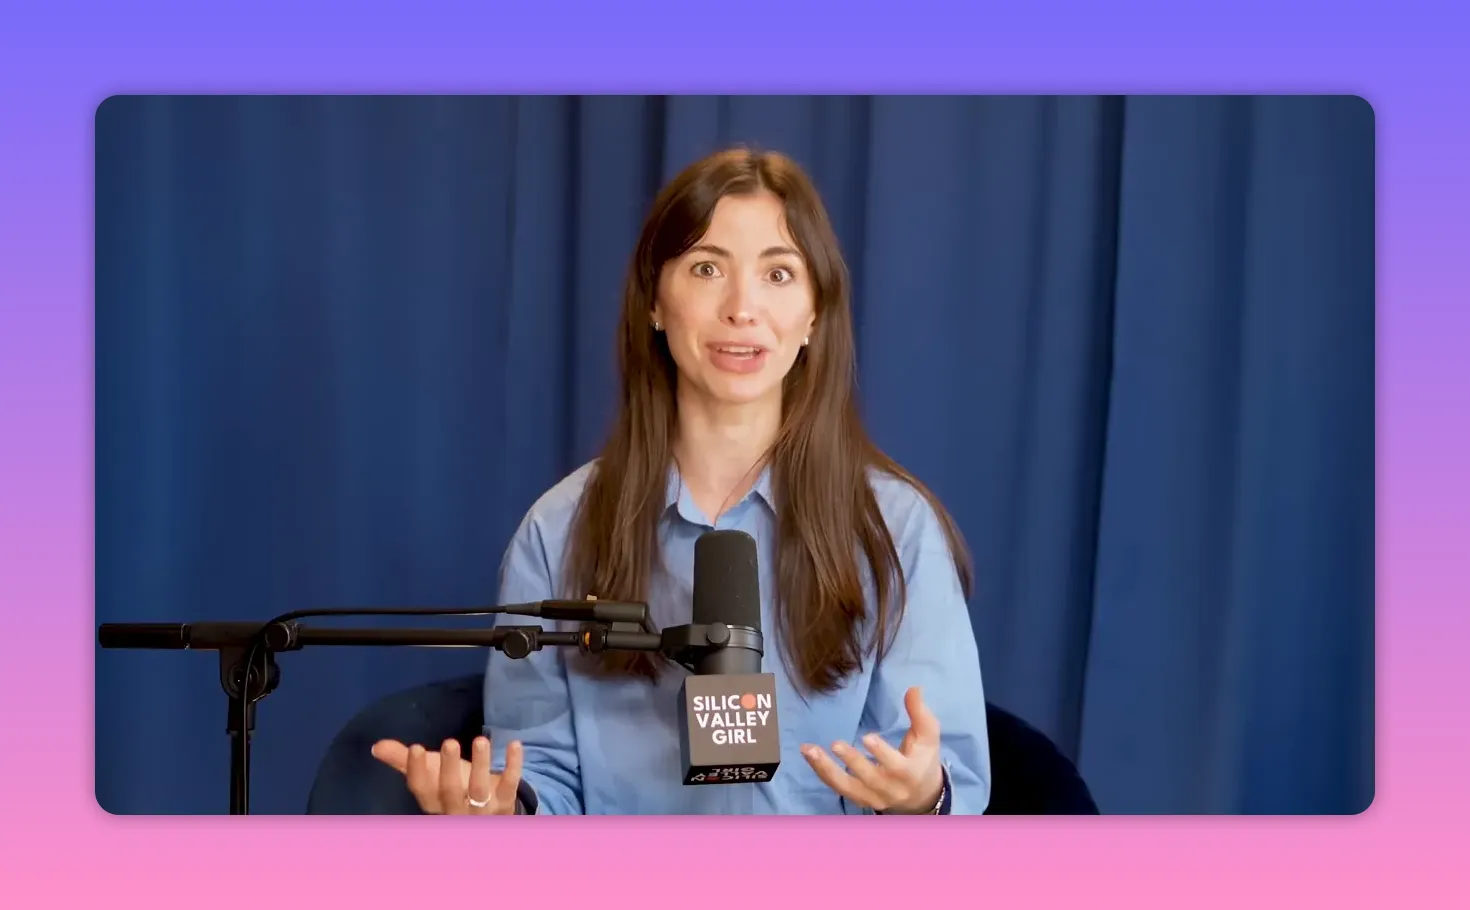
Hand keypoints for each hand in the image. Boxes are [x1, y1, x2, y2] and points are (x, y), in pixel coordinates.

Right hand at [371, 735, 523, 814]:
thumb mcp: (429, 775)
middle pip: (450, 792)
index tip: (415, 747)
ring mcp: (482, 810)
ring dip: (480, 765)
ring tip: (480, 740)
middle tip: (449, 742)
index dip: (417, 771)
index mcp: (433, 803)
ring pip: (479, 790)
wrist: (487, 811)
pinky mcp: (505, 803)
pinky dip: (512, 765)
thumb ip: (403, 760)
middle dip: (449, 768)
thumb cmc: (452, 789)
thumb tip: (377, 746)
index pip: (421, 790)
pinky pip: (510, 785)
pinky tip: (514, 744)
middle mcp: (455, 810)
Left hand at [801, 686, 943, 813]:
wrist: (922, 796)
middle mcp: (890, 789)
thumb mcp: (928, 736)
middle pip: (869, 778)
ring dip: (826, 769)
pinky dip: (822, 773)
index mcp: (910, 773)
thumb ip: (920, 713)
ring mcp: (872, 797)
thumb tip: (913, 688)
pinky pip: (838, 788)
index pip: (896, 765)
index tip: (867, 737)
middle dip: (852, 761)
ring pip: (847, 787)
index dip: (882, 753)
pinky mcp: (859, 799)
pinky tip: (809, 756)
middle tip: (835, 744)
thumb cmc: (923, 758)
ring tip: (808, 750)